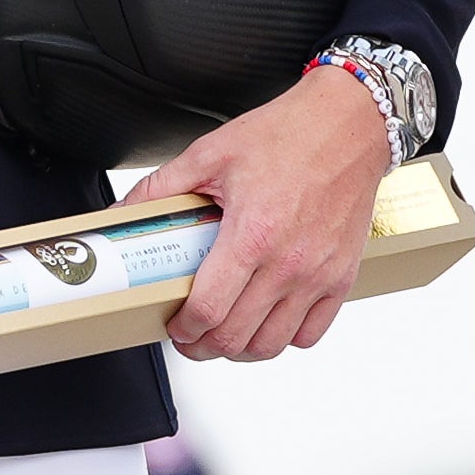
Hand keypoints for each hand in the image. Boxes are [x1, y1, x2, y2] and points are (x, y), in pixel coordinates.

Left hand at [139, 66, 394, 363]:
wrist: (349, 124)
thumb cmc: (289, 135)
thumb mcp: (212, 154)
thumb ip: (162, 187)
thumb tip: (125, 210)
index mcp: (252, 234)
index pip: (208, 309)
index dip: (183, 328)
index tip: (175, 326)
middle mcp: (288, 262)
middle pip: (235, 337)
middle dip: (203, 346)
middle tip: (191, 337)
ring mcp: (318, 275)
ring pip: (272, 344)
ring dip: (240, 350)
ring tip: (225, 336)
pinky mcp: (342, 277)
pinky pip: (311, 333)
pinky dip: (285, 338)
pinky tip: (268, 322)